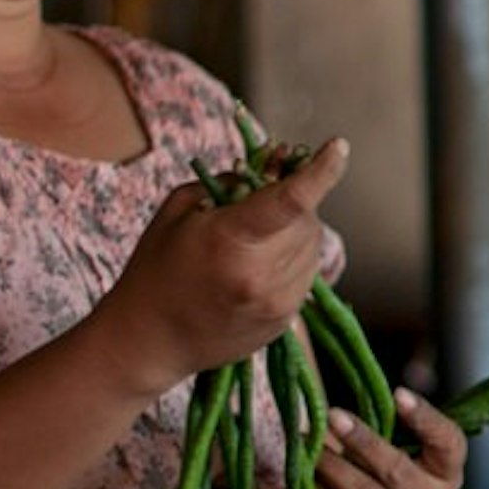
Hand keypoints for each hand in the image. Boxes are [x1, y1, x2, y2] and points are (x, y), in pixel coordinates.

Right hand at [96, 140, 350, 392]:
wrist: (149, 341)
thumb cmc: (156, 269)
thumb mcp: (179, 211)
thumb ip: (228, 182)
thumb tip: (277, 162)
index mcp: (230, 241)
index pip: (292, 199)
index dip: (322, 170)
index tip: (339, 147)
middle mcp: (261, 275)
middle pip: (307, 220)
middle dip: (295, 201)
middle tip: (264, 198)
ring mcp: (277, 302)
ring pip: (313, 247)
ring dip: (295, 231)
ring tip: (254, 239)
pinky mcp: (284, 321)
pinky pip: (307, 274)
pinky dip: (292, 258)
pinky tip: (257, 265)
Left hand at [314, 387, 466, 488]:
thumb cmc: (382, 479)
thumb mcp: (396, 453)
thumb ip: (385, 429)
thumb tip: (338, 413)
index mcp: (446, 476)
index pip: (449, 444)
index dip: (426, 419)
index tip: (399, 394)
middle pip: (398, 471)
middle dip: (363, 441)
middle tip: (333, 415)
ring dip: (333, 466)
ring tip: (309, 446)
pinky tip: (304, 479)